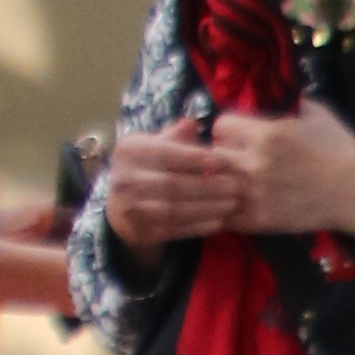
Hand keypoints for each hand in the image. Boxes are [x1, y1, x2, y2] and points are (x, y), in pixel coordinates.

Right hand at [102, 121, 243, 251]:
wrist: (121, 205)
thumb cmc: (147, 167)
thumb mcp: (155, 145)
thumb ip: (176, 135)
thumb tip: (194, 123)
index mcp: (129, 151)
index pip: (166, 154)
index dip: (195, 158)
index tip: (222, 161)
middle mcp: (124, 179)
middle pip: (171, 184)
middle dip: (206, 186)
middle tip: (233, 186)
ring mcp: (130, 207)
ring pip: (173, 210)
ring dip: (205, 208)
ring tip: (230, 204)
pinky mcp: (140, 231)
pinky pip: (172, 230)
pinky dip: (196, 227)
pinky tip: (216, 222)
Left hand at [202, 102, 354, 239]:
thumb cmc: (341, 151)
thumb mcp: (317, 114)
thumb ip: (292, 103)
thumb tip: (279, 93)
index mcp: (266, 134)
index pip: (220, 126)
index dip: (227, 130)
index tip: (235, 136)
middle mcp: (254, 163)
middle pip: (212, 155)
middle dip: (220, 155)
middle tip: (229, 160)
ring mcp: (254, 194)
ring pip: (214, 186)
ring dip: (220, 183)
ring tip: (230, 183)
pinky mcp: (259, 220)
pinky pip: (225, 216)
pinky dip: (226, 211)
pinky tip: (236, 206)